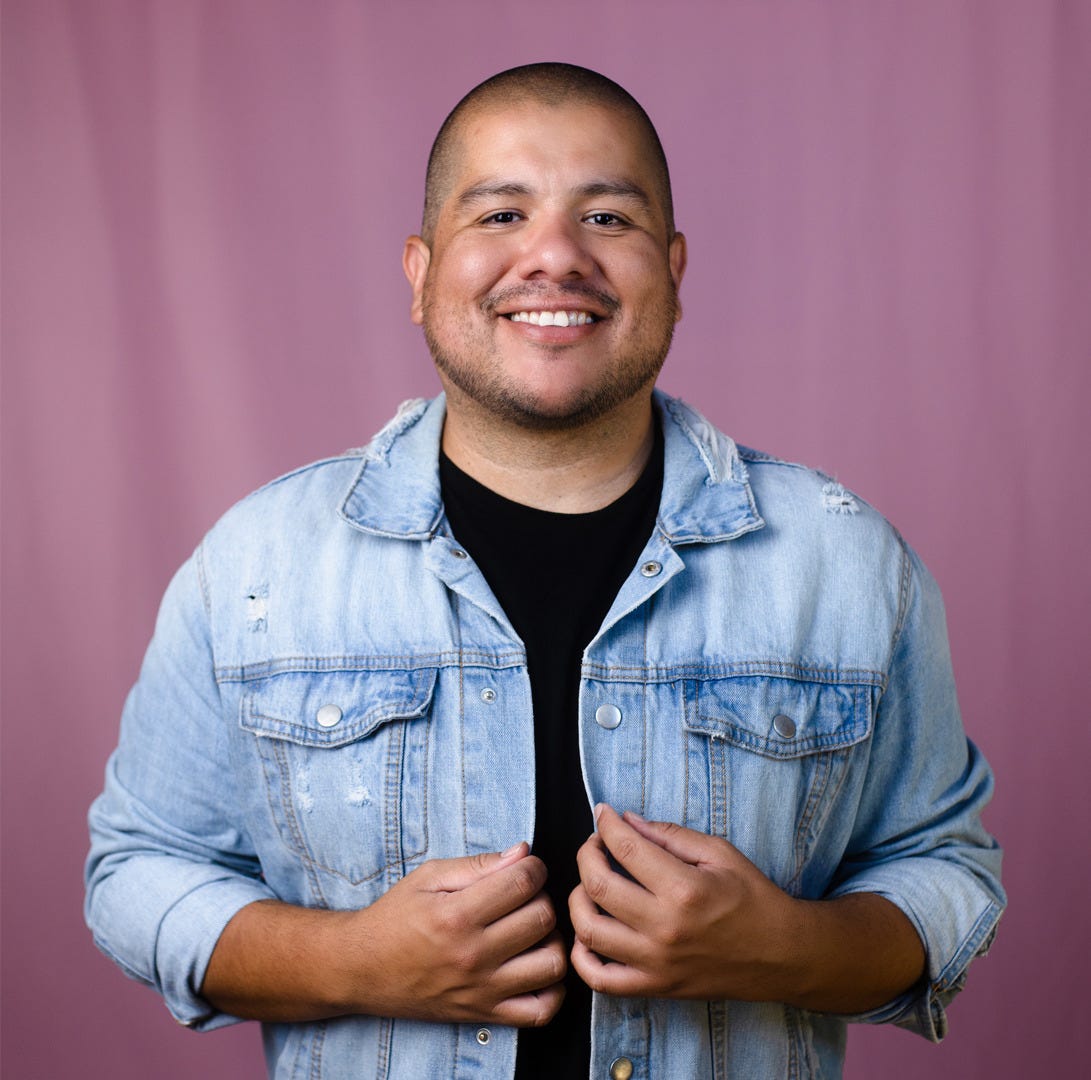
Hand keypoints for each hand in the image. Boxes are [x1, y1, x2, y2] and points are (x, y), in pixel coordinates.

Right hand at [350, 843, 566, 1025]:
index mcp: (457, 915)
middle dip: (540, 898)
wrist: (361, 969)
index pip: (523, 882)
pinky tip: (536, 965)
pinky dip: (552, 989)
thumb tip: (523, 852)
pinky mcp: (485, 1015)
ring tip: (531, 930)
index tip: (525, 868)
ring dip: (551, 940)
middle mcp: (472, 955)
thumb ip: (478, 864)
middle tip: (523, 897)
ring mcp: (481, 989)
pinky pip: (541, 1010)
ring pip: (551, 963)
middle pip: (542, 918)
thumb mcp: (428, 877)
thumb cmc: (395, 918)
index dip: (533, 866)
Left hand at [568, 805, 796, 1000]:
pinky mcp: (655, 987)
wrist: (781, 954)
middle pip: (597, 884)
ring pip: (589, 930)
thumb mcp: (719, 853)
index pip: (625, 847)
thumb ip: (669, 835)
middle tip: (595, 844)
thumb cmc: (753, 898)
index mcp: (684, 889)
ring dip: (577, 899)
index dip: (606, 824)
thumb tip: (626, 821)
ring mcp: (656, 963)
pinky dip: (582, 956)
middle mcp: (665, 927)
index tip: (603, 814)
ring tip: (591, 884)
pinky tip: (588, 932)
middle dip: (587, 853)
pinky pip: (601, 980)